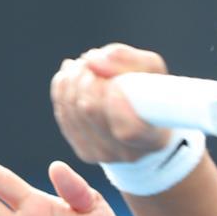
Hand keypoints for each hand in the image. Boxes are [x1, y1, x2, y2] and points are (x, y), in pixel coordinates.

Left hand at [50, 42, 173, 164]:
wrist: (145, 124)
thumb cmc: (151, 94)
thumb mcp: (152, 70)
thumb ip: (128, 59)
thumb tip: (92, 60)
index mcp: (153, 138)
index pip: (128, 129)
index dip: (112, 97)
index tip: (112, 80)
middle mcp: (130, 153)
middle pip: (91, 110)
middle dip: (86, 77)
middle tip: (91, 63)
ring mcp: (105, 156)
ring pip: (72, 110)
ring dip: (72, 80)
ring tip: (83, 67)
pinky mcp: (85, 152)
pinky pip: (63, 115)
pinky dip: (62, 90)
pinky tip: (72, 77)